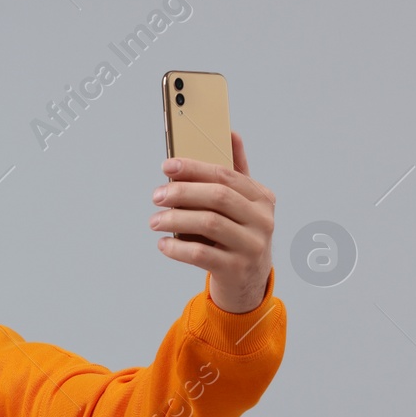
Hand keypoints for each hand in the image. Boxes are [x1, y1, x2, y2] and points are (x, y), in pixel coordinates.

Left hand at [150, 129, 275, 312]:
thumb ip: (236, 172)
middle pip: (218, 197)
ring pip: (209, 224)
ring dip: (175, 219)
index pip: (225, 175)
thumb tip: (231, 133)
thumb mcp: (243, 204)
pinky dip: (177, 248)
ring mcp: (251, 246)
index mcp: (261, 197)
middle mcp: (261, 220)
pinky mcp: (236, 269)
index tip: (167, 165)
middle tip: (157, 195)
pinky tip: (163, 245)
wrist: (248, 283)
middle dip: (182, 192)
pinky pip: (201, 255)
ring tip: (154, 221)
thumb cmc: (239, 236)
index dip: (194, 167)